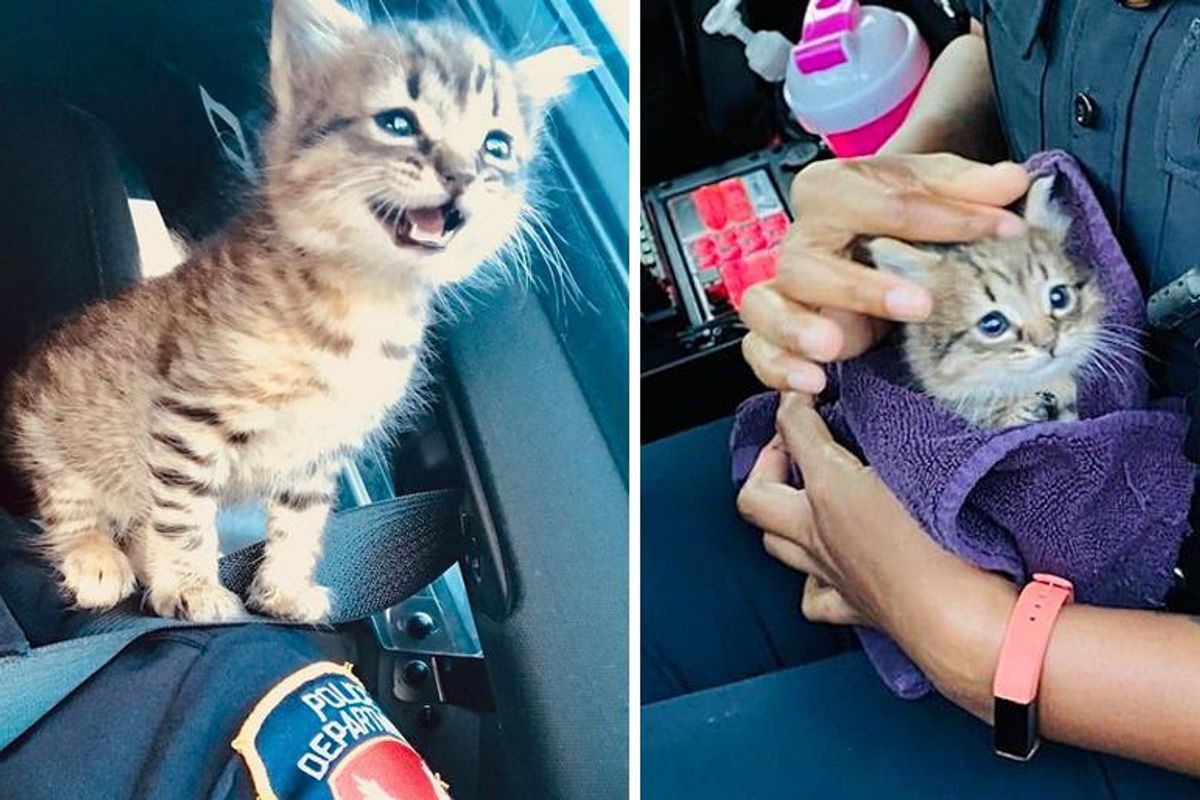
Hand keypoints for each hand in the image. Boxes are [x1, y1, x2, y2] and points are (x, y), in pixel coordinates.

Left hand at [738, 393, 1017, 704]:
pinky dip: (813, 579)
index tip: (805, 389)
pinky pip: (815, 597)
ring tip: (803, 496)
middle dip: (766, 464)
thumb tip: (899, 411)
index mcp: (833, 491)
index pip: (794, 429)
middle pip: (756, 496)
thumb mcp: (932, 465)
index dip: (794, 401)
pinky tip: (829, 566)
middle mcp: (819, 533)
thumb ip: (902, 433)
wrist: (971, 626)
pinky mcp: (855, 608)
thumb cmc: (959, 547)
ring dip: (781, 517)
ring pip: (775, 545)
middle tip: (791, 445)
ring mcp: (831, 573)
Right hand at [740, 154, 1030, 392]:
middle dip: (861, 286)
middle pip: (809, 259)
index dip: (945, 217)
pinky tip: (813, 381)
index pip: (883, 199)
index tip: (1001, 230)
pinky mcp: (776, 332)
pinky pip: (759, 350)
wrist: (871, 236)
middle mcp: (802, 239)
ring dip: (797, 327)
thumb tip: (1010, 182)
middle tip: (918, 305)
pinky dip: (779, 367)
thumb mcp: (936, 191)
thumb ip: (970, 189)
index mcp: (833, 190)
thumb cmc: (897, 214)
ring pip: (765, 305)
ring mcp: (785, 288)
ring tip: (832, 348)